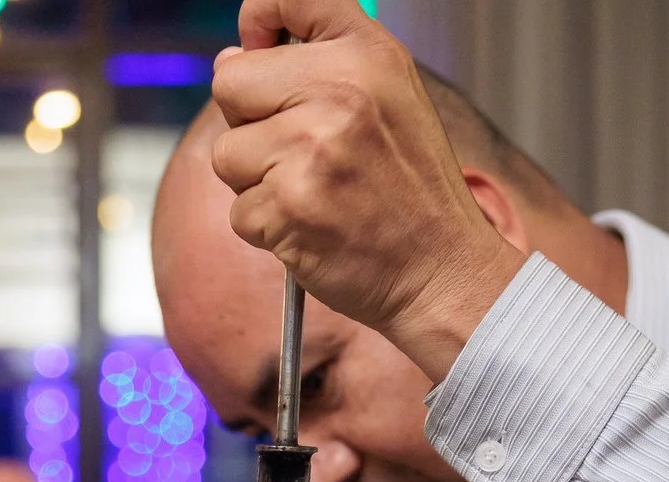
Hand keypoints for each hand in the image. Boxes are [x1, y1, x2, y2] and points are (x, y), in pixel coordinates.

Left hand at [212, 0, 528, 380]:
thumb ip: (320, 64)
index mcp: (367, 55)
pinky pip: (238, 209)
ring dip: (257, 182)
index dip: (259, 20)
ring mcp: (310, 150)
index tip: (258, 45)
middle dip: (250, 122)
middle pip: (230, 83)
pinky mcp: (288, 206)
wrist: (441, 270)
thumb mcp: (392, 96)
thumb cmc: (414, 191)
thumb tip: (234, 58)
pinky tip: (312, 226)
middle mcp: (340, 92)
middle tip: (303, 152)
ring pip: (227, 153)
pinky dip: (267, 227)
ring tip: (314, 192)